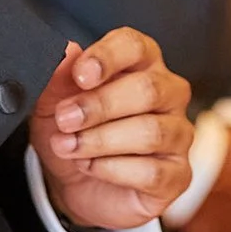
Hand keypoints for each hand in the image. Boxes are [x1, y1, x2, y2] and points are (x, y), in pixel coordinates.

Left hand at [31, 28, 192, 231]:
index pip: (135, 46)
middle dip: (99, 105)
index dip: (107, 57)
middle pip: (148, 89)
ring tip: (69, 146)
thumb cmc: (74, 133)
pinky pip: (151, 171)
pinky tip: (90, 167)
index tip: (79, 75)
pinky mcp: (178, 174)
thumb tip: (66, 52)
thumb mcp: (52, 104)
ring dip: (100, 140)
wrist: (74, 184)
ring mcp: (178, 134)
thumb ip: (58, 77)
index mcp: (140, 65)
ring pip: (150, 132)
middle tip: (65, 119)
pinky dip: (111, 170)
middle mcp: (168, 94)